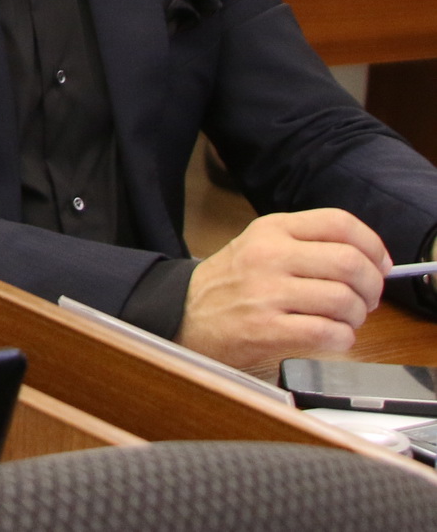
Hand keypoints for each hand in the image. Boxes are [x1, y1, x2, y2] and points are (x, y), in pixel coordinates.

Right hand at [180, 208, 389, 371]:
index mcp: (271, 229)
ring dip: (356, 317)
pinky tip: (331, 336)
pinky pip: (329, 333)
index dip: (372, 246)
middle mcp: (269, 256)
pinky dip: (343, 339)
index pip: (340, 223)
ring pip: (344, 301)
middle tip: (366, 300)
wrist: (182, 314)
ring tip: (344, 320)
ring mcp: (266, 293)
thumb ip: (308, 245)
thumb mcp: (260, 245)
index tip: (380, 265)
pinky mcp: (266, 330)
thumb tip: (371, 262)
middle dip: (372, 288)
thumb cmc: (230, 284)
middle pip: (350, 263)